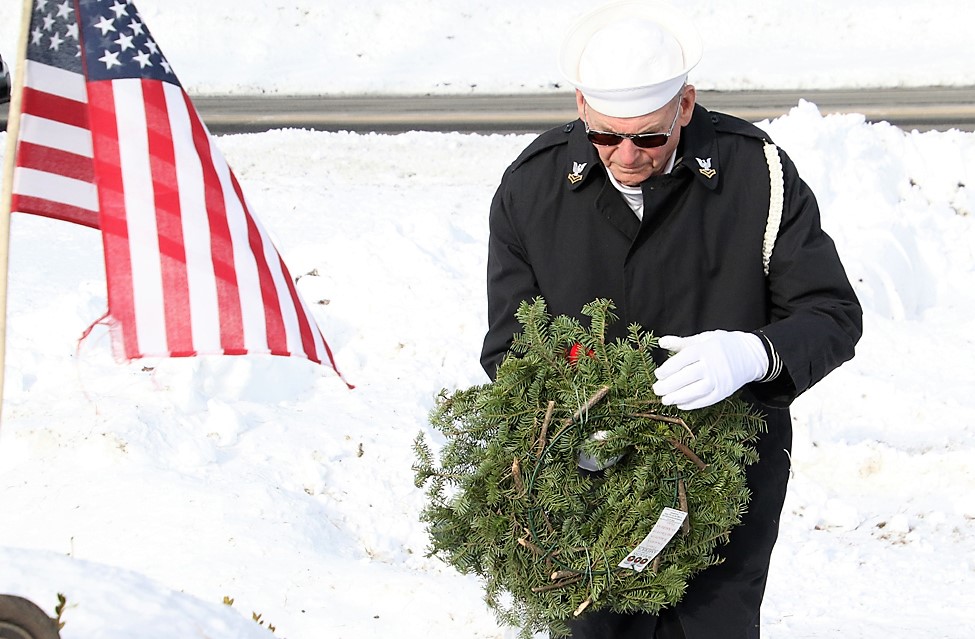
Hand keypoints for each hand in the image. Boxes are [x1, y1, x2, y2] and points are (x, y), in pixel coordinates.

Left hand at [651, 330, 767, 409]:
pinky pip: (707, 400)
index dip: (668, 369)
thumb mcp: (703, 338)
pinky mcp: (725, 391)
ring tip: (665, 400)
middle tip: (656, 389)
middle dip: (670, 385)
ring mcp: (720, 379)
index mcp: (706, 349)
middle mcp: (713, 364)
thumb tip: (661, 342)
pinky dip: (692, 404)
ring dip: (679, 397)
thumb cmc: (722, 344)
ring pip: (697, 390)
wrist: (751, 354)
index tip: (657, 375)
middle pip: (688, 376)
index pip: (683, 360)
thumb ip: (681, 343)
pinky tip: (680, 404)